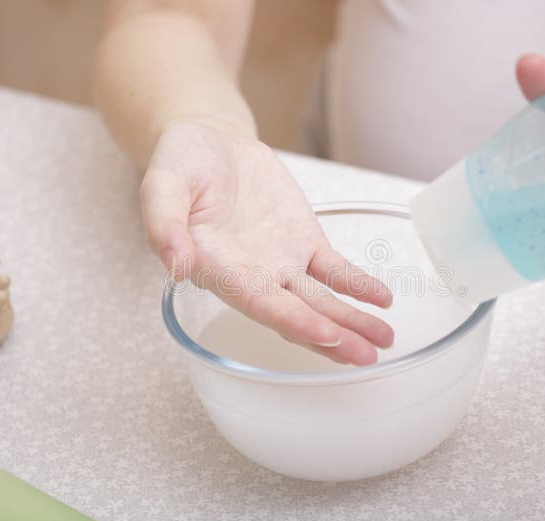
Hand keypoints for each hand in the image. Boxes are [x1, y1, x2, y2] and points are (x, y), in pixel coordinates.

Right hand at [141, 119, 393, 363]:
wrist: (210, 142)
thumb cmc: (180, 164)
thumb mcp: (161, 183)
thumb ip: (164, 224)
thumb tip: (174, 266)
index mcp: (216, 270)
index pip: (258, 305)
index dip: (293, 321)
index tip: (326, 335)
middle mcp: (251, 277)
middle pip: (296, 314)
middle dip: (332, 338)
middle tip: (365, 355)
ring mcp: (280, 263)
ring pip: (320, 300)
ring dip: (351, 321)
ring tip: (383, 338)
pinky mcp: (303, 242)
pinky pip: (335, 271)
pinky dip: (358, 285)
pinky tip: (382, 301)